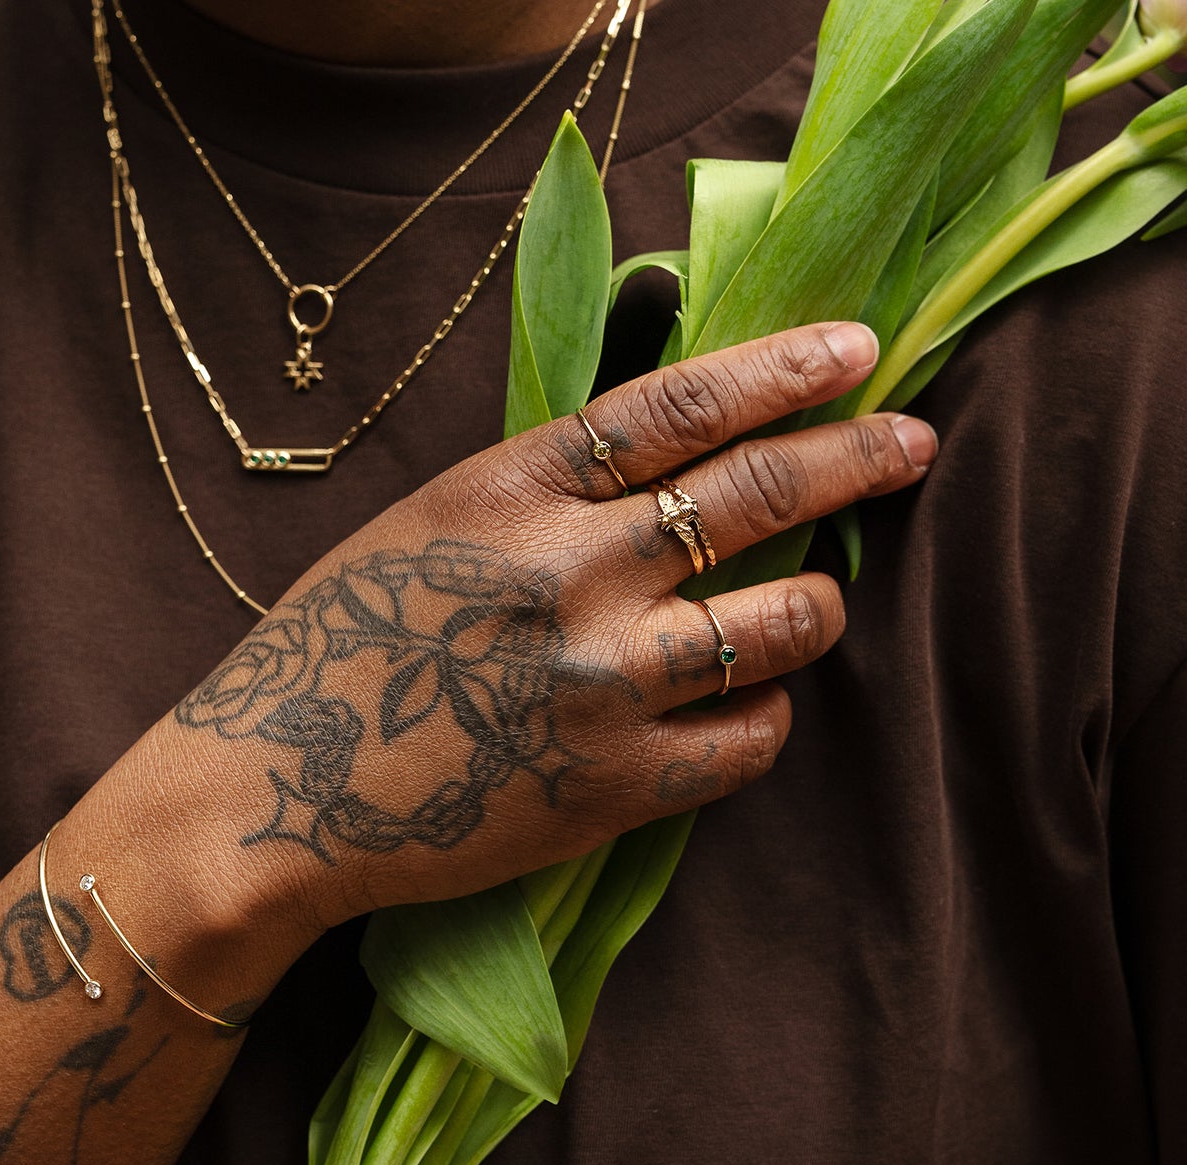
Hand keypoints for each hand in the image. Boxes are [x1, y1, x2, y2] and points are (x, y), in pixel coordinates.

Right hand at [165, 321, 933, 935]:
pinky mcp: (616, 786)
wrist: (274, 791)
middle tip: (912, 444)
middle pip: (757, 495)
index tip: (857, 351)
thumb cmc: (339, 650)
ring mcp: (601, 682)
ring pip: (783, 622)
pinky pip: (752, 739)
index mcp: (513, 490)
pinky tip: (748, 708)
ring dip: (819, 606)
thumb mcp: (425, 525)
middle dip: (858, 459)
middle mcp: (572, 574)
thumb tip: (672, 457)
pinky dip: (767, 717)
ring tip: (816, 605)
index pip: (680, 406)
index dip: (783, 369)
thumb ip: (542, 490)